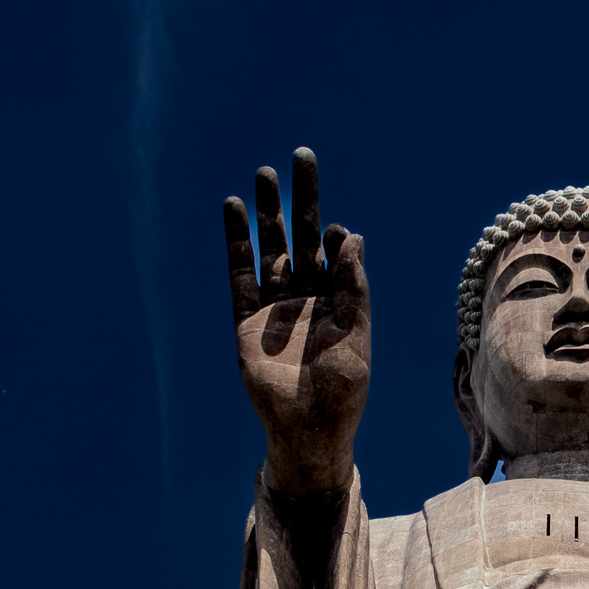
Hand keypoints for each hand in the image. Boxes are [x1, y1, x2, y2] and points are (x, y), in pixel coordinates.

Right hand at [224, 147, 369, 495]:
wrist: (307, 432)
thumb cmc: (342, 394)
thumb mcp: (356, 338)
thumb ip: (353, 289)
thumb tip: (352, 237)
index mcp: (338, 302)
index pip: (336, 255)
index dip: (335, 238)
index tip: (335, 232)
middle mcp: (306, 298)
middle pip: (302, 237)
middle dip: (302, 199)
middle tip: (301, 156)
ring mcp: (275, 306)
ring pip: (270, 247)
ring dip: (267, 211)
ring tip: (264, 174)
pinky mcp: (246, 318)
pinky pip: (239, 272)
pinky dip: (236, 241)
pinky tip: (233, 209)